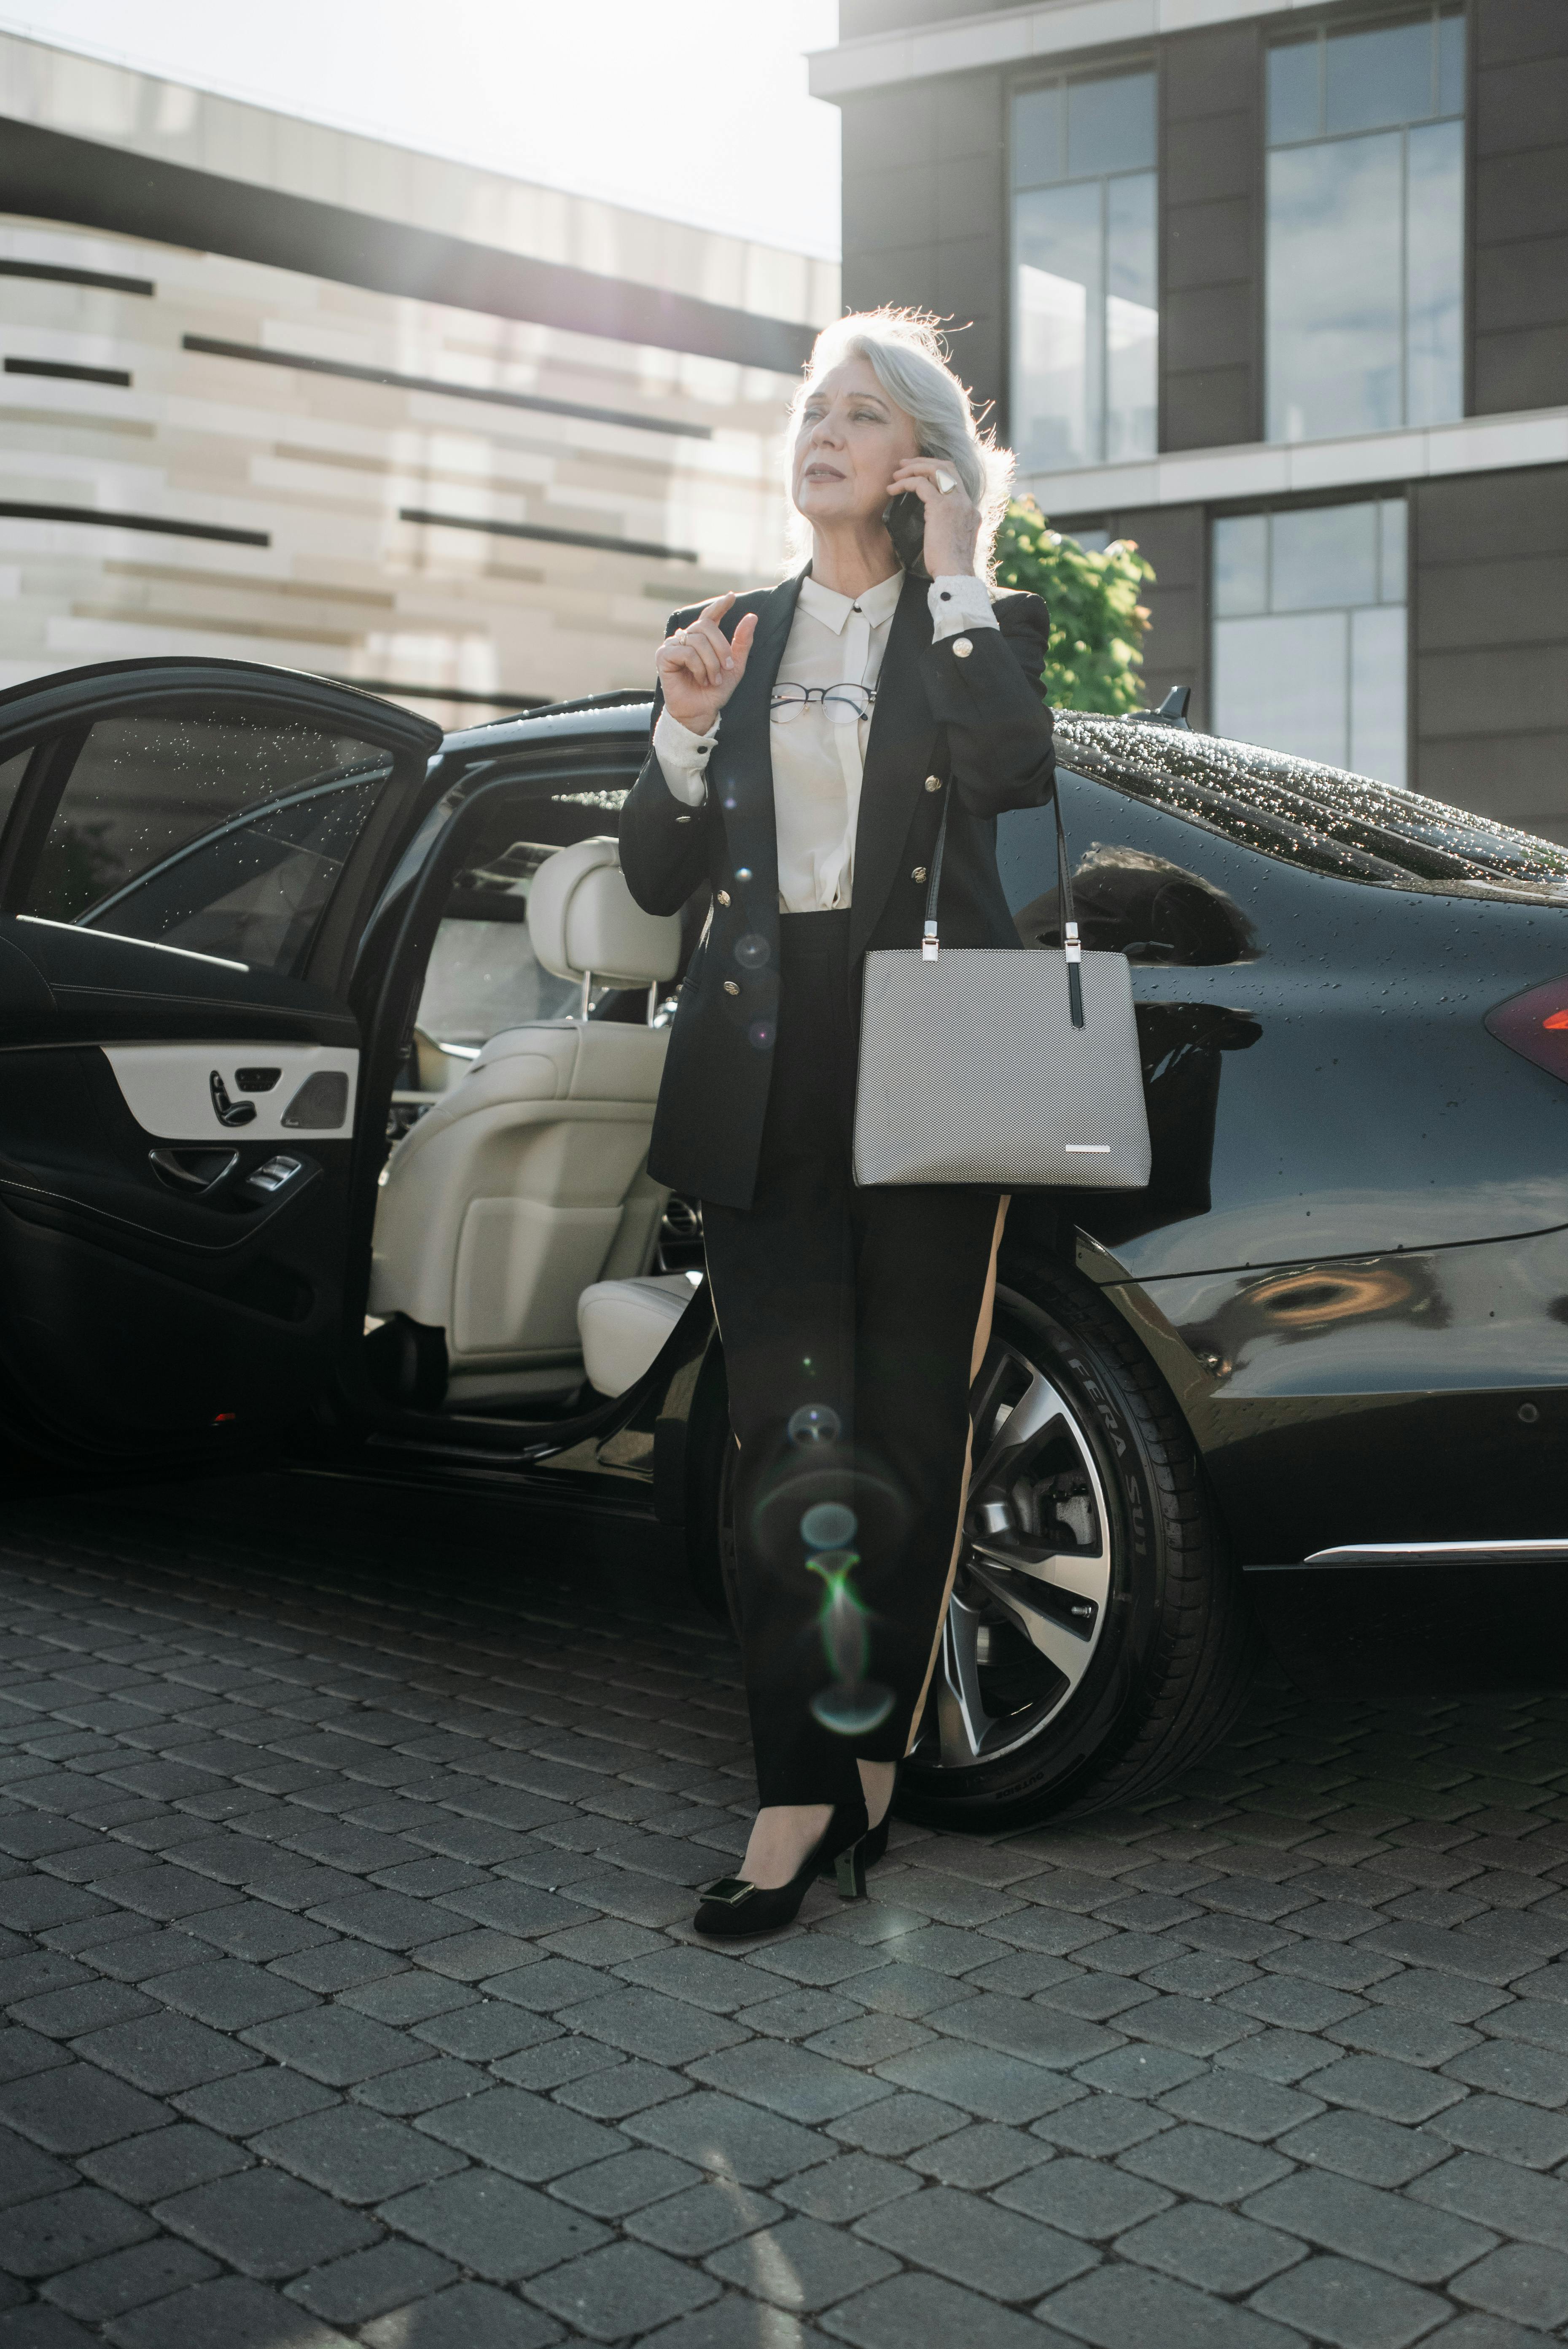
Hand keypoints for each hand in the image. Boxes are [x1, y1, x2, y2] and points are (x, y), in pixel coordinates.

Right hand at [654, 592, 758, 734]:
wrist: (701, 712)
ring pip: (698, 640)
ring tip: (712, 679)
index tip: (731, 597)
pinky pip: (686, 652)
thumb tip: (752, 617)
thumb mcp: (735, 666)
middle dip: (721, 648)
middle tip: (727, 667)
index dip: (719, 605)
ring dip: (711, 663)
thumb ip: (742, 642)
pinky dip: (698, 667)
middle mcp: (686, 638)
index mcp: (702, 639)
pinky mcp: (663, 656)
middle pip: (706, 626)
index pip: (709, 616)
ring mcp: (673, 645)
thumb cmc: (715, 691)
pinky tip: (700, 679)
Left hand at [886, 458, 979, 579]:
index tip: (918, 473)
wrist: (955, 575)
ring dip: (912, 469)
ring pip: (934, 470)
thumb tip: (933, 524)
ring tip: (895, 475)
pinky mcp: (940, 508)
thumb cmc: (950, 566)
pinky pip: (920, 485)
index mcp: (970, 509)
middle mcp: (965, 501)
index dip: (936, 470)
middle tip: (904, 465)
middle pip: (947, 466)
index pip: (955, 478)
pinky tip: (892, 490)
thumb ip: (948, 526)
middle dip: (923, 462)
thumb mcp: (953, 541)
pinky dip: (905, 483)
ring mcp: (955, 502)